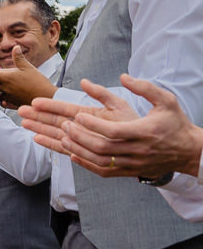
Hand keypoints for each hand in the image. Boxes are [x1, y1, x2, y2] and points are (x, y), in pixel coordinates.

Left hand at [0, 46, 57, 107]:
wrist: (47, 97)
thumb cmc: (38, 82)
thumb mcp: (28, 67)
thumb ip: (19, 58)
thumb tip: (15, 47)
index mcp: (7, 77)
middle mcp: (5, 88)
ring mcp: (8, 97)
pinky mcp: (13, 104)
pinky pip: (2, 103)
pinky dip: (2, 100)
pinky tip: (5, 97)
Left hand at [21, 75, 202, 178]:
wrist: (187, 151)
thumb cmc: (174, 123)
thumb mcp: (165, 101)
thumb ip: (144, 88)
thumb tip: (123, 76)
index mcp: (144, 132)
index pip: (113, 131)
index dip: (93, 125)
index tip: (76, 115)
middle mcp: (136, 151)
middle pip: (102, 148)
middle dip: (79, 136)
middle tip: (64, 125)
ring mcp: (131, 163)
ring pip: (99, 161)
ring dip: (77, 149)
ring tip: (61, 137)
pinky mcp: (127, 171)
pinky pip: (102, 170)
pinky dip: (85, 163)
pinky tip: (70, 154)